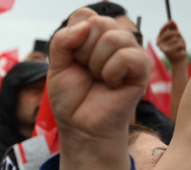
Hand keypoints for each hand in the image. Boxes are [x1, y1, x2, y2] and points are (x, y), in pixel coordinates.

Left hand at [47, 8, 149, 169]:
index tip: (72, 60)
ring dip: (96, 65)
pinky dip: (111, 72)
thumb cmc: (70, 98)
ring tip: (98, 80)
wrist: (80, 125)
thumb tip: (86, 26)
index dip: (72, 38)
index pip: (83, 15)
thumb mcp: (56, 66)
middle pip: (98, 23)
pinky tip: (111, 84)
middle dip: (82, 52)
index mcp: (93, 35)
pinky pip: (126, 56)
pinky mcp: (142, 67)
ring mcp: (129, 52)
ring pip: (112, 38)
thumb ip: (62, 41)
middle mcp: (114, 40)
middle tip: (86, 72)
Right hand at [157, 20, 186, 65]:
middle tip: (180, 35)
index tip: (172, 21)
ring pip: (176, 38)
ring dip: (180, 41)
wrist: (178, 59)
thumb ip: (175, 29)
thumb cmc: (177, 47)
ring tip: (179, 46)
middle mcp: (158, 43)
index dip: (167, 25)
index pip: (162, 30)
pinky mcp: (167, 51)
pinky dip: (182, 46)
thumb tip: (172, 21)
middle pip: (169, 33)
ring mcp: (162, 47)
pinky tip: (179, 50)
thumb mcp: (177, 36)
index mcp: (159, 39)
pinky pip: (179, 44)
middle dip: (177, 33)